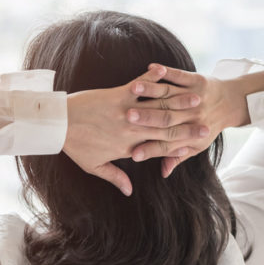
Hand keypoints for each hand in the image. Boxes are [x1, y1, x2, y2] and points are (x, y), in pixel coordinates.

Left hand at [64, 65, 209, 195]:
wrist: (55, 123)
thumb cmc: (73, 144)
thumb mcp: (93, 165)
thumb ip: (114, 177)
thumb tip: (129, 191)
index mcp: (127, 148)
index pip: (159, 148)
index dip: (180, 147)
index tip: (197, 145)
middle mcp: (130, 131)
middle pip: (165, 129)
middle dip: (188, 126)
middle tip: (208, 123)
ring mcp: (126, 112)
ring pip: (158, 108)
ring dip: (179, 101)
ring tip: (197, 97)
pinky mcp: (117, 94)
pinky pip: (140, 86)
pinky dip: (153, 79)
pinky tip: (165, 72)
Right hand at [126, 63, 244, 176]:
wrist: (233, 103)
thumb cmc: (208, 126)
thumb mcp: (196, 146)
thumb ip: (177, 157)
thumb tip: (163, 173)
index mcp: (190, 135)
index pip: (167, 144)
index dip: (150, 149)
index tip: (133, 154)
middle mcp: (193, 116)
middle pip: (166, 119)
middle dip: (146, 118)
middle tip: (126, 118)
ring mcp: (195, 97)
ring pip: (170, 95)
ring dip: (151, 91)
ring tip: (134, 89)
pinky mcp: (197, 80)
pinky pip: (180, 75)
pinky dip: (166, 72)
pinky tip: (151, 67)